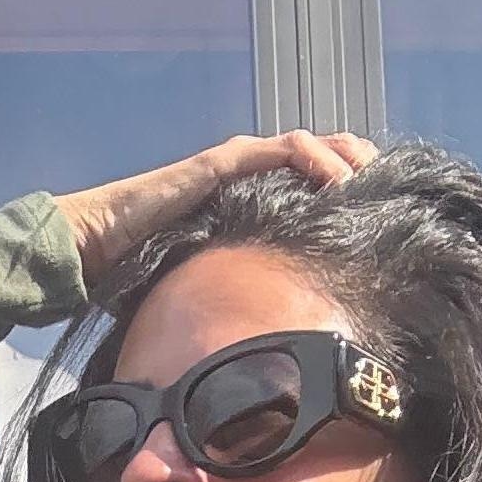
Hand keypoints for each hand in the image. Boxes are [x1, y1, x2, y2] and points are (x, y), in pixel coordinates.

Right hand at [54, 131, 374, 284]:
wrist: (96, 244)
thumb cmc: (136, 267)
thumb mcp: (201, 279)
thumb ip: (229, 288)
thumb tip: (254, 337)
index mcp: (242, 197)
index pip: (305, 180)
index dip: (341, 188)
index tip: (369, 213)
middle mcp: (244, 172)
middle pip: (319, 154)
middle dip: (356, 164)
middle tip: (384, 189)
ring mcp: (236, 162)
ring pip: (311, 144)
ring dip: (347, 159)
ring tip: (371, 180)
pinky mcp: (226, 161)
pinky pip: (287, 150)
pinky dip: (319, 160)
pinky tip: (339, 181)